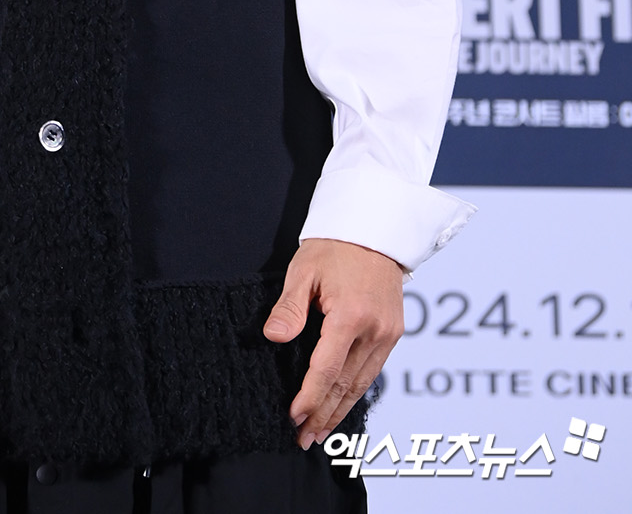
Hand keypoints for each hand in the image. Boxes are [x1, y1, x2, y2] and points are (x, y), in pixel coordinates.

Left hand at [263, 237, 403, 451]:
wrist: (375, 229)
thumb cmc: (335, 247)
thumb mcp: (304, 270)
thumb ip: (289, 308)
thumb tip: (273, 338)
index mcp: (351, 315)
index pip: (326, 369)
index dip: (309, 397)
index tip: (293, 417)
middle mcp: (375, 331)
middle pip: (346, 385)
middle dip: (323, 415)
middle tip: (304, 439)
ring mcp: (388, 334)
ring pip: (362, 384)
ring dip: (340, 410)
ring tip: (320, 432)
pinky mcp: (394, 333)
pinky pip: (372, 371)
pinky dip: (355, 392)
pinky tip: (341, 404)